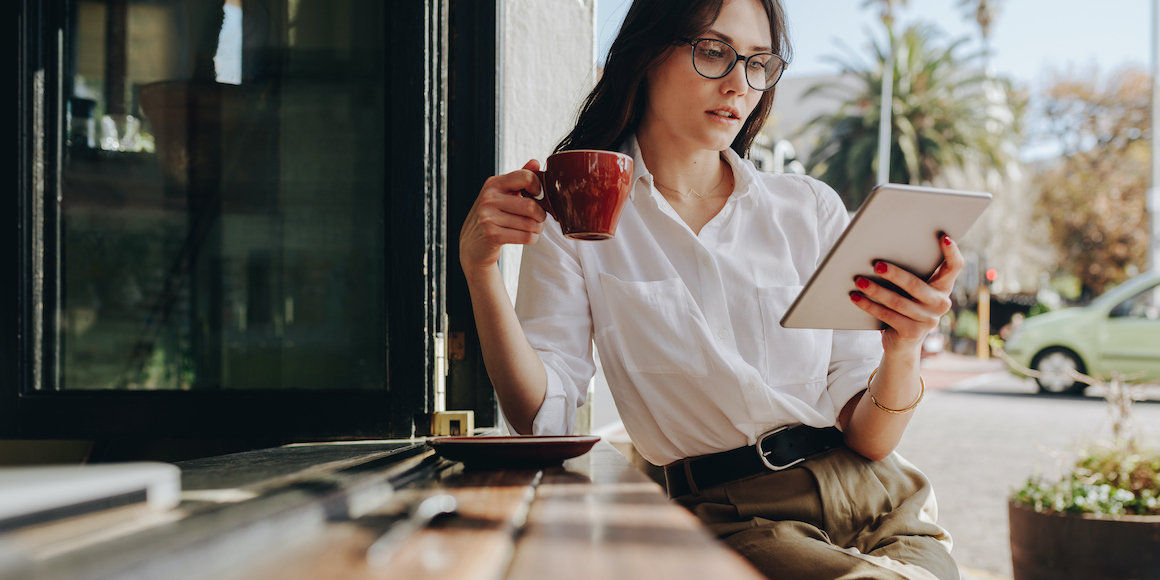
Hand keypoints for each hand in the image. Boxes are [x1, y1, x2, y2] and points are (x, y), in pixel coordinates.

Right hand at [459, 160, 548, 277]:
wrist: (471, 244)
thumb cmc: (491, 217)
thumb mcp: (501, 194)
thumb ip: (519, 179)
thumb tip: (535, 162)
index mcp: (493, 184)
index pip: (525, 177)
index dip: (539, 187)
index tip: (539, 196)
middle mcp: (489, 198)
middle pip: (530, 205)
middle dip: (541, 215)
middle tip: (540, 218)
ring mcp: (488, 217)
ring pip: (529, 223)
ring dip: (537, 228)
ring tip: (534, 229)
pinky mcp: (492, 235)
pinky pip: (525, 236)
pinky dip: (532, 238)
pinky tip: (528, 237)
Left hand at [849, 234, 963, 353]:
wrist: (902, 342)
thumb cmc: (905, 306)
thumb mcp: (911, 290)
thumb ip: (910, 273)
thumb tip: (883, 252)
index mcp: (943, 287)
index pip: (954, 267)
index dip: (952, 252)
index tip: (943, 237)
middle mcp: (941, 304)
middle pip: (916, 285)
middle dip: (895, 274)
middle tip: (876, 265)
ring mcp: (928, 320)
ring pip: (898, 302)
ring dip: (875, 290)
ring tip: (859, 281)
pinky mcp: (912, 333)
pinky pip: (888, 316)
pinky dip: (869, 305)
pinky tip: (856, 297)